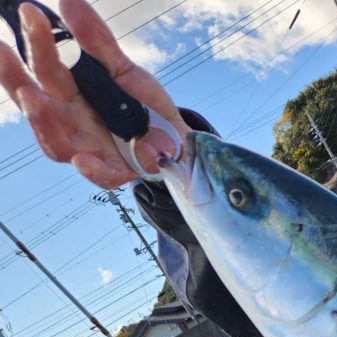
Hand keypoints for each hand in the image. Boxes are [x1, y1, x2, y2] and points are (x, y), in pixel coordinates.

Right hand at [0, 0, 189, 187]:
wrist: (176, 139)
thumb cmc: (138, 103)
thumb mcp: (121, 67)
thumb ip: (96, 39)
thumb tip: (68, 1)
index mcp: (66, 93)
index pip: (41, 67)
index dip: (32, 41)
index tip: (27, 11)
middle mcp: (69, 121)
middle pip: (36, 102)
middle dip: (16, 78)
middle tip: (2, 52)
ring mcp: (87, 147)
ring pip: (56, 141)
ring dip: (43, 121)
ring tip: (33, 99)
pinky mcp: (113, 170)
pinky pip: (100, 174)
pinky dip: (91, 170)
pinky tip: (83, 160)